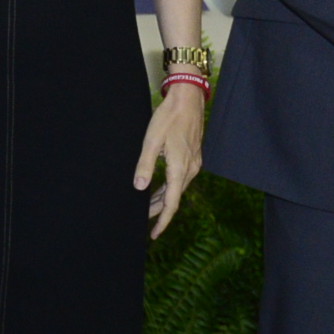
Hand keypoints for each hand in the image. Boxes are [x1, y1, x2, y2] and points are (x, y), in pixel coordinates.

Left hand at [135, 84, 205, 236]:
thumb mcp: (152, 141)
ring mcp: (194, 163)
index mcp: (180, 169)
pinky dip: (170, 187)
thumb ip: (145, 166)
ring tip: (148, 207)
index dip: (162, 220)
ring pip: (178, 189)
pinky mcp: (193, 157)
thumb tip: (139, 188)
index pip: (171, 203)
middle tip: (143, 220)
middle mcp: (191, 169)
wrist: (188, 100)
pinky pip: (181, 179)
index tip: (153, 234)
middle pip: (174, 198)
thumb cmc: (168, 118)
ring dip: (163, 199)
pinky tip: (160, 188)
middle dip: (159, 211)